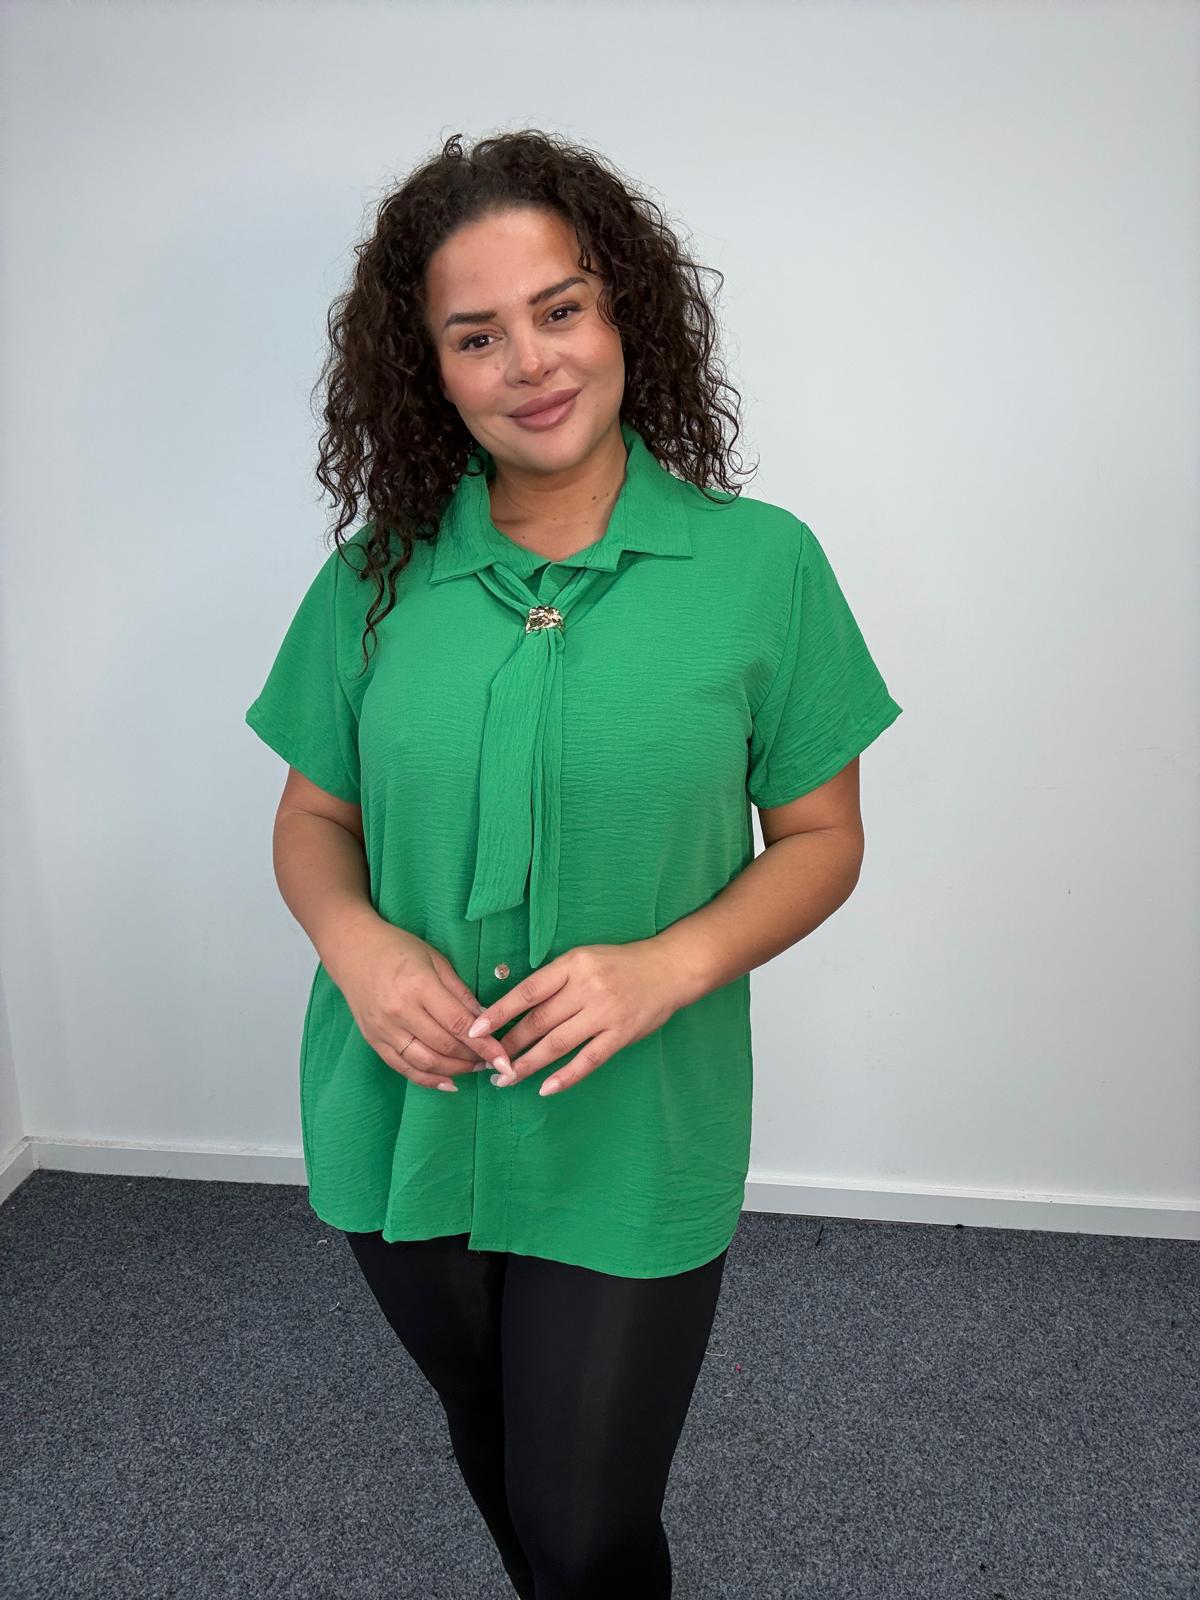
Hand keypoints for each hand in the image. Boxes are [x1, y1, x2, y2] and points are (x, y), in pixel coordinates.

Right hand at [338, 924, 511, 1092]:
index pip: (459, 1024)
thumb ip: (460, 993)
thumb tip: (485, 1020)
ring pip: (426, 1063)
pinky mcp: (374, 1040)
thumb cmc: (397, 948)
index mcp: (418, 986)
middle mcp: (399, 1011)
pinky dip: (428, 1080)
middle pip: (445, 1046)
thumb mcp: (436, 960)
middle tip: (493, 1060)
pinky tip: (448, 1081)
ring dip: (455, 1071)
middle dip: (474, 1058)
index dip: (485, 1044)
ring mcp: (384, 1029)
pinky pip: (403, 1068)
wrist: (353, 949)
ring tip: (475, 1068)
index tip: (504, 1057)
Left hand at [466, 940, 692, 1096]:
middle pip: (538, 1021)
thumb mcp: (583, 959)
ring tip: (507, 1079)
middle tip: (488, 1063)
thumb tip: (514, 1007)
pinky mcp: (622, 1034)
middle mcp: (586, 988)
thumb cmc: (619, 964)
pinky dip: (566, 1076)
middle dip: (509, 1045)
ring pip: (557, 1043)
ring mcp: (605, 1012)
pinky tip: (546, 1088)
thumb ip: (554, 981)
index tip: (475, 1031)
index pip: (527, 992)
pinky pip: (589, 1059)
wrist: (669, 968)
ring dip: (529, 1064)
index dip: (498, 1012)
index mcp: (572, 965)